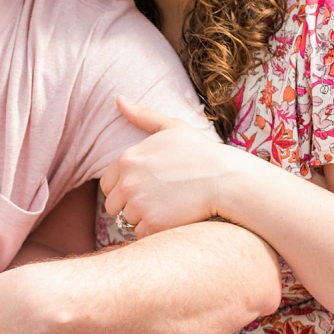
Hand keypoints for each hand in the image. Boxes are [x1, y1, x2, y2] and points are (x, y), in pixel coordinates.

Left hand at [101, 98, 238, 236]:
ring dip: (144, 218)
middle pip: (114, 206)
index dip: (125, 188)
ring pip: (128, 221)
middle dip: (132, 205)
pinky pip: (142, 235)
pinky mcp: (153, 225)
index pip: (107, 185)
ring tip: (169, 205)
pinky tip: (173, 218)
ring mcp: (139, 205)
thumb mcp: (171, 126)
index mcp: (126, 160)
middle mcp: (127, 183)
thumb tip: (118, 98)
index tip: (148, 186)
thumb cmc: (200, 151)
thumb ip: (141, 115)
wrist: (225, 178)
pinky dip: (155, 231)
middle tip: (160, 198)